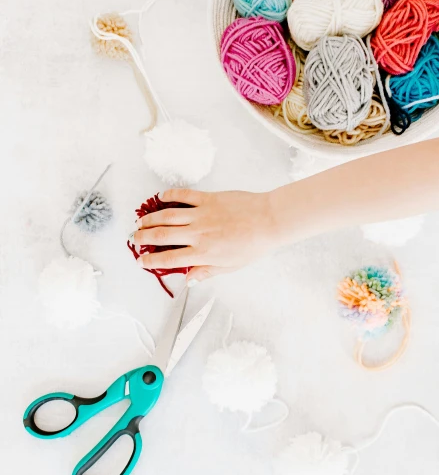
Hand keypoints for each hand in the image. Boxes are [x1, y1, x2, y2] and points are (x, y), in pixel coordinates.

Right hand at [132, 188, 277, 283]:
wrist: (269, 221)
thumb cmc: (253, 245)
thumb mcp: (230, 266)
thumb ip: (207, 271)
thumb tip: (189, 279)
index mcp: (203, 253)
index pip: (169, 258)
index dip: (151, 260)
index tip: (141, 260)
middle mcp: (198, 233)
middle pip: (162, 235)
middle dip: (143, 237)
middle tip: (134, 238)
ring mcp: (201, 214)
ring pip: (167, 215)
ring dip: (150, 218)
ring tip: (141, 221)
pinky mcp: (208, 199)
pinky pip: (183, 196)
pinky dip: (170, 195)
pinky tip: (161, 197)